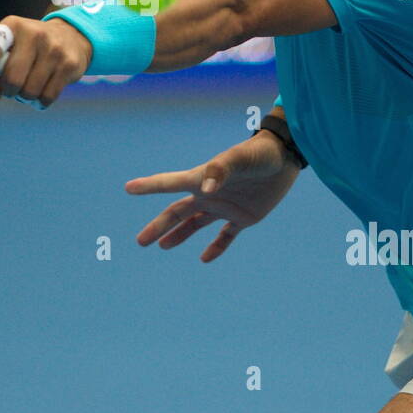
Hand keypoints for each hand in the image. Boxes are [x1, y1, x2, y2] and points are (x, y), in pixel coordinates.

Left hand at [0, 16, 92, 108]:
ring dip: (25, 96)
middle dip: (8, 90)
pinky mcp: (69, 65)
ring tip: (28, 86)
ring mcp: (54, 50)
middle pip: (12, 79)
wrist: (71, 36)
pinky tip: (41, 90)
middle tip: (12, 85)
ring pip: (30, 92)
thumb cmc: (31, 46)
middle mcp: (34, 34)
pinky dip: (40, 101)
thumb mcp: (8, 49)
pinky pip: (47, 97)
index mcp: (13, 26)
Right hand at [129, 131, 300, 261]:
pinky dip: (216, 247)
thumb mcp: (239, 158)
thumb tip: (205, 191)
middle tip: (140, 240)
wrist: (284, 158)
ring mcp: (225, 207)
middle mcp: (209, 194)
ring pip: (195, 225)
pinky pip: (225, 236)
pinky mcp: (243, 217)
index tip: (128, 188)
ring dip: (179, 235)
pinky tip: (205, 259)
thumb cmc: (258, 154)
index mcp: (202, 179)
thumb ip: (220, 171)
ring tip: (162, 246)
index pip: (169, 183)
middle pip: (177, 212)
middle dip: (158, 226)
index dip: (148, 186)